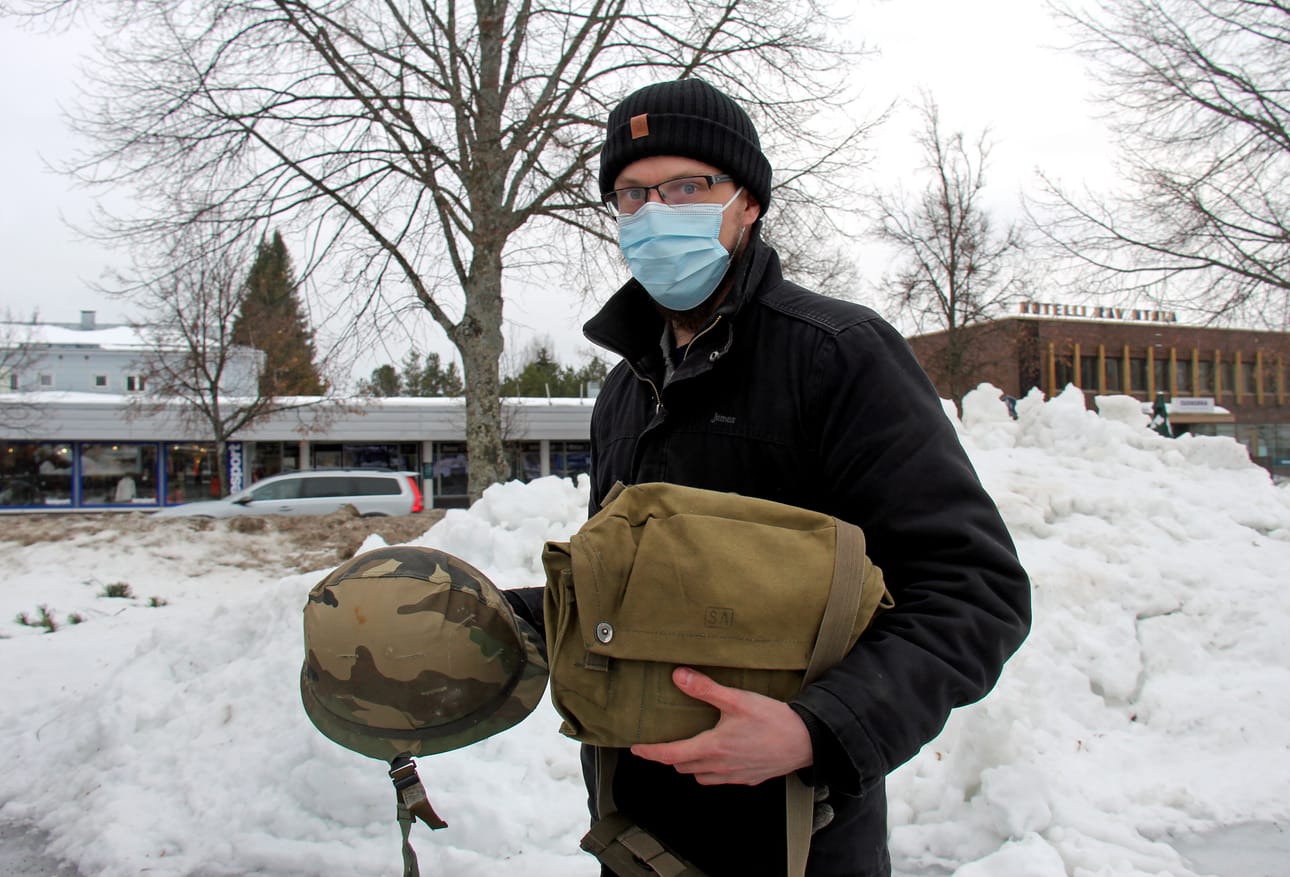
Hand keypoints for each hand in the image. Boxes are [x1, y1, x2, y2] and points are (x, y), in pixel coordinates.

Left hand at [630, 667, 813, 785]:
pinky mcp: (748, 779)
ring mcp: (734, 776)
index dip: (650, 752)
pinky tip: (720, 756)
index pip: (670, 755)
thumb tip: (678, 676)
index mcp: (712, 748)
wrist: (806, 742)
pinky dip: (711, 771)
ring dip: (690, 765)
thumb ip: (705, 689)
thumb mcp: (737, 700)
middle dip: (670, 756)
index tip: (635, 748)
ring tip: (690, 748)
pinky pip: (720, 780)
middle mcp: (719, 767)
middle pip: (683, 767)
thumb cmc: (773, 720)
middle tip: (664, 742)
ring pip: (701, 777)